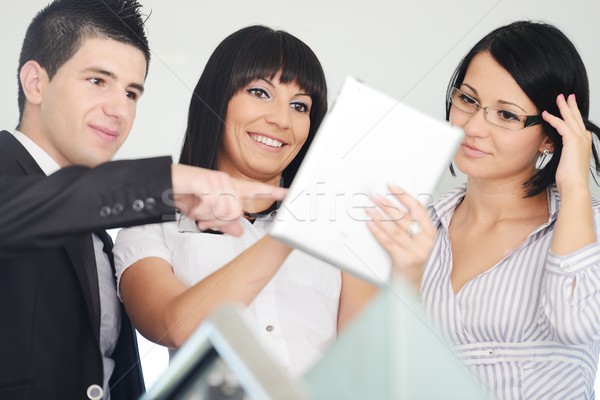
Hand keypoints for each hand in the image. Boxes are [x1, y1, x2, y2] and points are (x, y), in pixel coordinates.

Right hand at [171, 164, 286, 235]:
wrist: (161, 184)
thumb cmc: (184, 195)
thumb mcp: (205, 214)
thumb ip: (222, 223)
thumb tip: (239, 231)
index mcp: (229, 188)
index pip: (255, 189)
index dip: (273, 192)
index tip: (289, 193)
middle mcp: (226, 182)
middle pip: (237, 212)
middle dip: (219, 222)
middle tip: (204, 220)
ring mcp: (217, 180)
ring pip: (227, 210)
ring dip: (208, 217)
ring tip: (198, 212)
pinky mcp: (206, 180)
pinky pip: (213, 205)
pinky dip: (201, 212)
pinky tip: (193, 207)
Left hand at [365, 183, 434, 288]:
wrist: (413, 289)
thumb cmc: (413, 263)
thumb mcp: (418, 243)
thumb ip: (410, 227)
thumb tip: (392, 207)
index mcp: (431, 233)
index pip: (418, 208)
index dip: (404, 195)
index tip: (392, 186)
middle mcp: (426, 241)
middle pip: (404, 217)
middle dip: (388, 204)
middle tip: (376, 196)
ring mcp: (417, 251)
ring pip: (395, 229)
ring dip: (380, 216)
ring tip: (369, 208)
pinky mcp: (405, 261)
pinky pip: (388, 242)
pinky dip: (377, 231)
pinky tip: (370, 224)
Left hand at [542, 94, 591, 193]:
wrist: (574, 185)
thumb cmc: (569, 178)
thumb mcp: (566, 162)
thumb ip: (563, 152)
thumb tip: (553, 148)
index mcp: (584, 144)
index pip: (579, 126)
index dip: (574, 116)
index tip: (569, 109)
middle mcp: (584, 139)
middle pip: (577, 118)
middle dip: (571, 106)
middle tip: (567, 96)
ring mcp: (580, 139)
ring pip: (571, 118)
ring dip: (564, 107)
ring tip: (558, 98)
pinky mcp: (572, 141)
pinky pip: (561, 125)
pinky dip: (553, 119)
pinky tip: (545, 114)